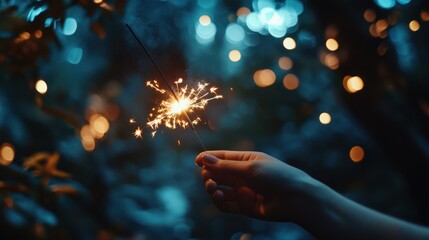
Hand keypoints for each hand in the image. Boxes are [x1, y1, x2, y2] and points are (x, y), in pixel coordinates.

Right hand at [195, 150, 314, 221]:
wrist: (295, 199)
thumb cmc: (276, 177)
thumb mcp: (249, 168)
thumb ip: (225, 166)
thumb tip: (204, 159)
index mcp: (246, 160)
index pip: (222, 157)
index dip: (208, 158)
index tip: (196, 161)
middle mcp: (242, 175)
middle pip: (218, 173)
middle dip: (209, 174)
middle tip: (208, 177)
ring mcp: (243, 191)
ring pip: (220, 189)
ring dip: (212, 188)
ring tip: (213, 188)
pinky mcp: (244, 206)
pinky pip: (226, 205)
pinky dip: (219, 201)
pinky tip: (219, 197)